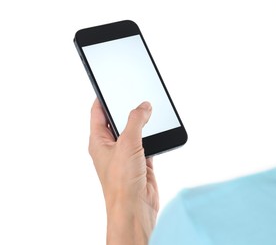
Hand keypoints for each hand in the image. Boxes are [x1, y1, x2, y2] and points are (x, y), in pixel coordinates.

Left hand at [88, 99, 158, 244]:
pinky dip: (153, 135)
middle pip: (118, 120)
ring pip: (134, 131)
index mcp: (99, 141)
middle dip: (127, 108)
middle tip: (137, 95)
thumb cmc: (122, 182)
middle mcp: (111, 146)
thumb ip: (136, 121)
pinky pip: (147, 142)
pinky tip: (159, 129)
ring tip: (151, 110)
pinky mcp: (141, 161)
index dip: (103, 97)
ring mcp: (126, 154)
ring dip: (143, 122)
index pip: (97, 112)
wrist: (135, 208)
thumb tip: (144, 106)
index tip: (111, 85)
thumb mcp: (127, 143)